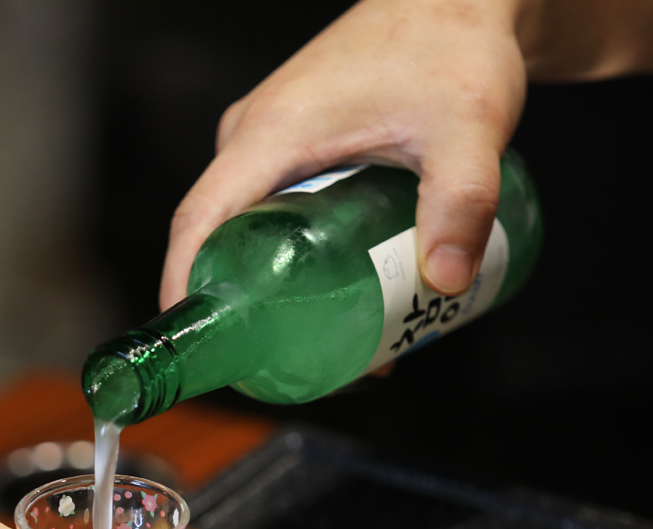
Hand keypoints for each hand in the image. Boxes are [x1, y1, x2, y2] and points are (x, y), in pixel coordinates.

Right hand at [159, 0, 526, 308]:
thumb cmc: (453, 43)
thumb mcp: (468, 128)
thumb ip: (462, 201)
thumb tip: (448, 281)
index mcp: (270, 132)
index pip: (198, 219)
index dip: (184, 284)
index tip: (195, 341)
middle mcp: (255, 135)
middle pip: (221, 236)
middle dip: (243, 307)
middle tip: (285, 361)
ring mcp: (270, 139)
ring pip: (248, 227)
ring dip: (271, 285)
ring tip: (322, 337)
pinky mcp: (293, 143)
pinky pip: (269, 210)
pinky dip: (287, 257)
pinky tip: (333, 292)